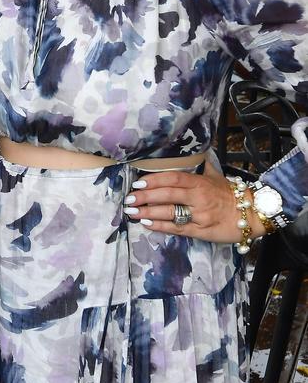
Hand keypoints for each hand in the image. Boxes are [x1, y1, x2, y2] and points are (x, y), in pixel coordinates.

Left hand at [123, 162, 267, 242]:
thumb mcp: (216, 176)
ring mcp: (199, 215)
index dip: (154, 180)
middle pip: (168, 195)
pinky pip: (178, 228)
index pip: (173, 178)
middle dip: (145, 196)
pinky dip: (161, 226)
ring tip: (132, 212)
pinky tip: (147, 223)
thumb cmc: (231, 194)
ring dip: (148, 212)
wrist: (253, 213)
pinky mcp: (201, 231)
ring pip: (170, 212)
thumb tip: (194, 151)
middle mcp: (198, 197)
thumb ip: (201, 166)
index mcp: (200, 182)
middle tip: (129, 199)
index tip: (138, 182)